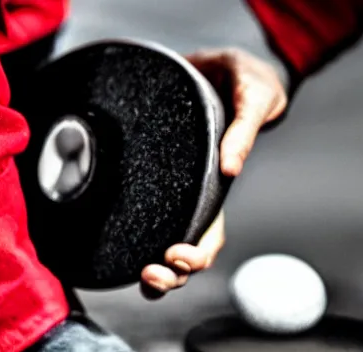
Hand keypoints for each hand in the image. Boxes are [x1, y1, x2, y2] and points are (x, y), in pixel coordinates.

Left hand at [140, 47, 287, 297]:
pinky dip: (126, 228)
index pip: (211, 237)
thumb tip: (230, 169)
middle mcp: (192, 197)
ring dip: (152, 267)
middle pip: (183, 253)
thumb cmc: (246, 84)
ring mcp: (169, 189)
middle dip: (170, 274)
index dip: (196, 255)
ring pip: (158, 241)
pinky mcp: (148, 171)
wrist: (221, 64)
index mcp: (218, 190)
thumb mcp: (254, 99)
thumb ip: (243, 131)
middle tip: (151, 277)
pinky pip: (136, 205)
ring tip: (139, 275)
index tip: (177, 256)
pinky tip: (109, 236)